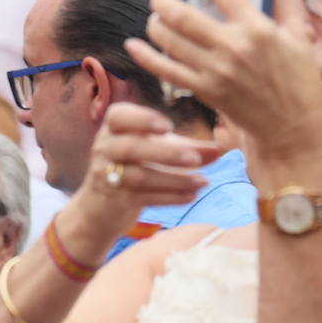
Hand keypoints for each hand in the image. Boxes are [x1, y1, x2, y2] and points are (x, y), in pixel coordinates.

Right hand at [74, 102, 222, 231]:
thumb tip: (220, 149)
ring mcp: (106, 175)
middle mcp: (104, 149)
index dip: (142, 119)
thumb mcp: (158, 151)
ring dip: (174, 180)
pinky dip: (169, 197)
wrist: (101, 206)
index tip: (167, 126)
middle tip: (195, 159)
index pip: (119, 116)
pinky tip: (191, 196)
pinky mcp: (113, 200)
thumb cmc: (133, 166)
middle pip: (130, 148)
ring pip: (139, 176)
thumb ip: (188, 147)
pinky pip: (142, 198)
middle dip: (165, 153)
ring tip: (203, 181)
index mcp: (113, 128)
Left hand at [127, 0, 321, 162]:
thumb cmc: (298, 78)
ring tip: (154, 18)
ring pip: (171, 41)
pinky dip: (146, 57)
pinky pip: (167, 71)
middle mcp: (233, 47)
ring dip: (155, 25)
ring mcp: (216, 71)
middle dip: (163, 1)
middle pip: (184, 16)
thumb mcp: (298, 34)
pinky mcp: (204, 91)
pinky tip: (134, 45)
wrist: (292, 126)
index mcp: (258, 27)